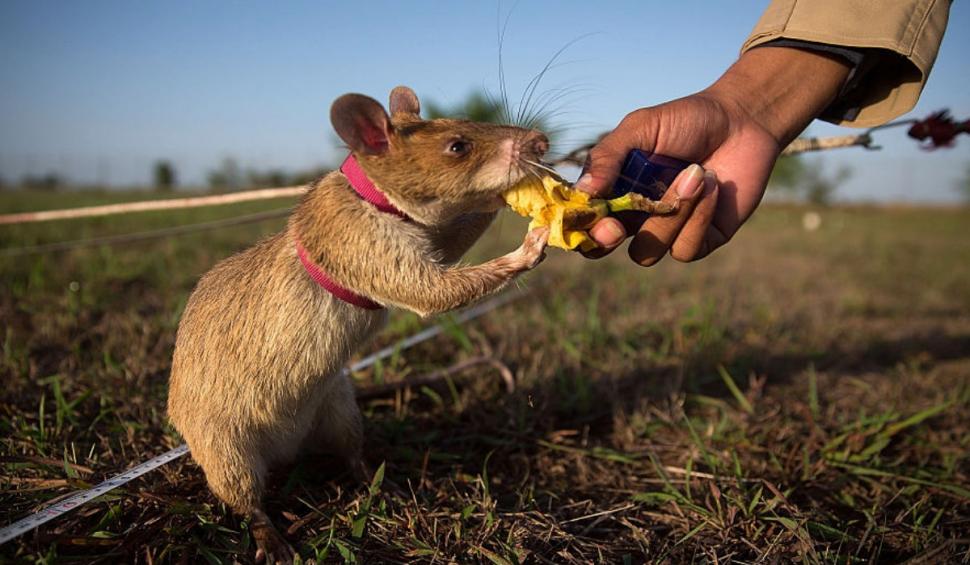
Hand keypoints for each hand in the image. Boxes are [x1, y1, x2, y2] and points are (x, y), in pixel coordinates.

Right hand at [577, 46, 851, 264]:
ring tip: (696, 173)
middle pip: (603, 250)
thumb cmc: (686, 120)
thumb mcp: (640, 128)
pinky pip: (685, 249)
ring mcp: (667, 231)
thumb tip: (584, 192)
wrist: (742, 120)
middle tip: (616, 226)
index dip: (582, 227)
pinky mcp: (702, 240)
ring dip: (668, 216)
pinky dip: (698, 216)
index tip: (595, 216)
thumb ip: (608, 157)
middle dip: (605, 241)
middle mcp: (634, 216)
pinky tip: (713, 185)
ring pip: (647, 251)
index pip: (584, 220)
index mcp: (612, 191)